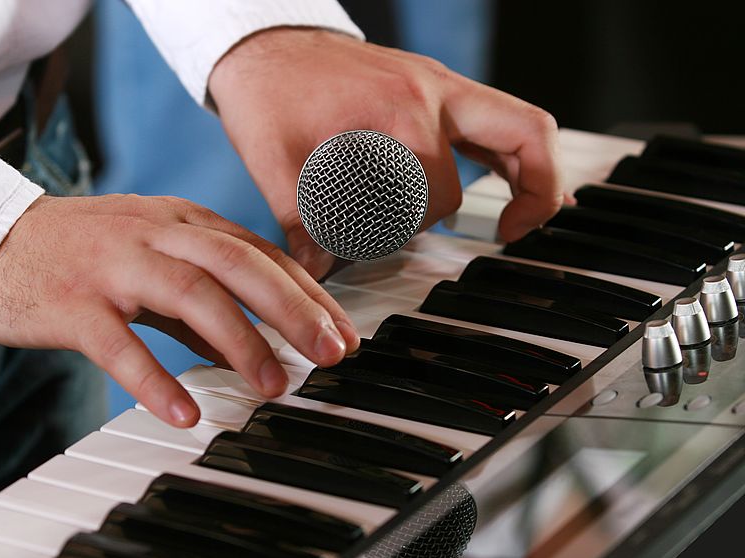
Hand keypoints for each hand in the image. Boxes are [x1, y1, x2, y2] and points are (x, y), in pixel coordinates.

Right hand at [0, 194, 358, 426]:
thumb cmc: (79, 254)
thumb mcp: (149, 260)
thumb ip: (198, 298)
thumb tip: (249, 340)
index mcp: (179, 222)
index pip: (258, 253)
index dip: (306, 293)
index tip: (341, 333)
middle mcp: (154, 235)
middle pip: (238, 265)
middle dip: (293, 309)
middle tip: (331, 354)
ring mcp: (113, 266)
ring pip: (190, 295)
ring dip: (240, 341)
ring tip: (274, 385)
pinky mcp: (73, 304)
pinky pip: (120, 345)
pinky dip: (156, 379)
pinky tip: (186, 413)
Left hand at [209, 28, 563, 278]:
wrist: (267, 44)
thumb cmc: (270, 90)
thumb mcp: (274, 160)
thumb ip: (301, 223)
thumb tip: (317, 272)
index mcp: (399, 109)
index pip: (434, 196)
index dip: (405, 232)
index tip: (369, 244)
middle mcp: (434, 91)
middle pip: (501, 155)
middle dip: (492, 203)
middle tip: (487, 234)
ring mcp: (442, 87)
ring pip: (523, 129)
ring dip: (530, 174)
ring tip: (521, 222)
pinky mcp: (437, 91)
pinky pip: (502, 122)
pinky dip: (518, 158)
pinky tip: (521, 190)